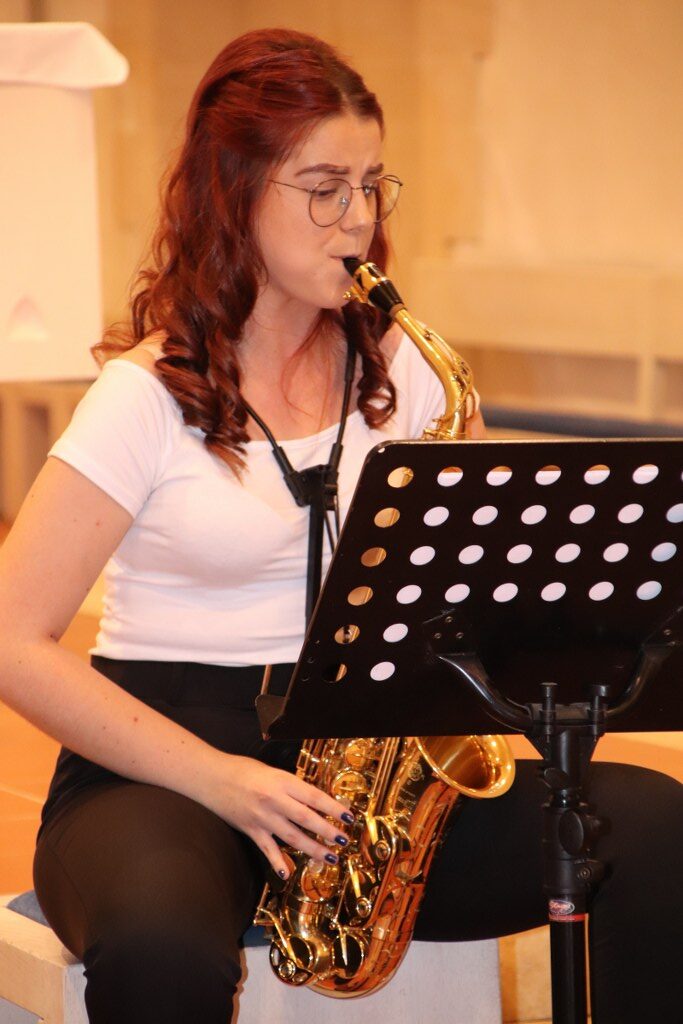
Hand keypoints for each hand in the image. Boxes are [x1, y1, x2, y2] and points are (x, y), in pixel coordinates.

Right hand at [203, 753, 351, 877]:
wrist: (212, 776)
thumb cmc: (243, 769)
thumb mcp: (273, 772)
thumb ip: (291, 787)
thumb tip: (313, 802)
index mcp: (282, 781)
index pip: (314, 797)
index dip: (334, 808)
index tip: (349, 817)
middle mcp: (274, 800)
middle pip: (307, 819)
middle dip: (328, 831)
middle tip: (344, 840)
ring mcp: (262, 817)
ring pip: (292, 837)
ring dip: (313, 849)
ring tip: (330, 858)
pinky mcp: (251, 830)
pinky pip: (267, 849)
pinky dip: (278, 862)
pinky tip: (288, 873)